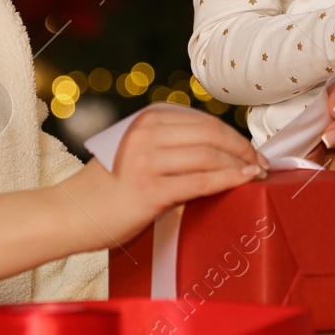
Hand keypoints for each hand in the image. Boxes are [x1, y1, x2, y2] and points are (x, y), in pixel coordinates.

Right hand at [74, 106, 267, 247]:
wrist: (71, 214)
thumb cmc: (108, 189)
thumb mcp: (136, 152)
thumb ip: (170, 146)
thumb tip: (220, 153)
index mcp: (146, 120)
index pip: (203, 122)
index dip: (233, 135)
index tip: (252, 150)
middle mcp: (146, 133)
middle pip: (211, 134)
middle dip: (243, 148)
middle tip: (263, 163)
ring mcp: (147, 160)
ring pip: (210, 155)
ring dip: (242, 164)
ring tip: (258, 174)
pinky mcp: (150, 189)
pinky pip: (201, 181)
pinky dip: (230, 179)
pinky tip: (245, 181)